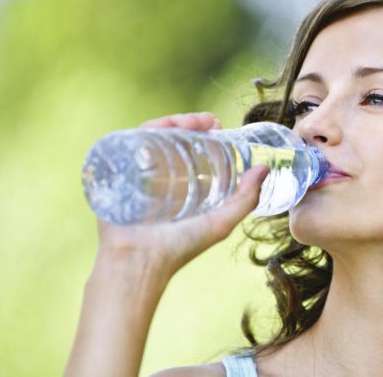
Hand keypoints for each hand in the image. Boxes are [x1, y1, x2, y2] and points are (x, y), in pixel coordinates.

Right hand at [95, 112, 268, 277]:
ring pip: (154, 136)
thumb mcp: (221, 222)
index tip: (217, 125)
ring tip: (190, 121)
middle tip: (207, 120)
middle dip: (190, 123)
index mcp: (180, 186)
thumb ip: (245, 199)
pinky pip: (130, 143)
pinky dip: (147, 129)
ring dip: (173, 122)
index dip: (204, 133)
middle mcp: (158, 177)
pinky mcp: (117, 172)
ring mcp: (137, 173)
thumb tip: (264, 168)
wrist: (138, 261)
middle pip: (172, 139)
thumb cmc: (179, 248)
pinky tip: (163, 125)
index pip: (191, 150)